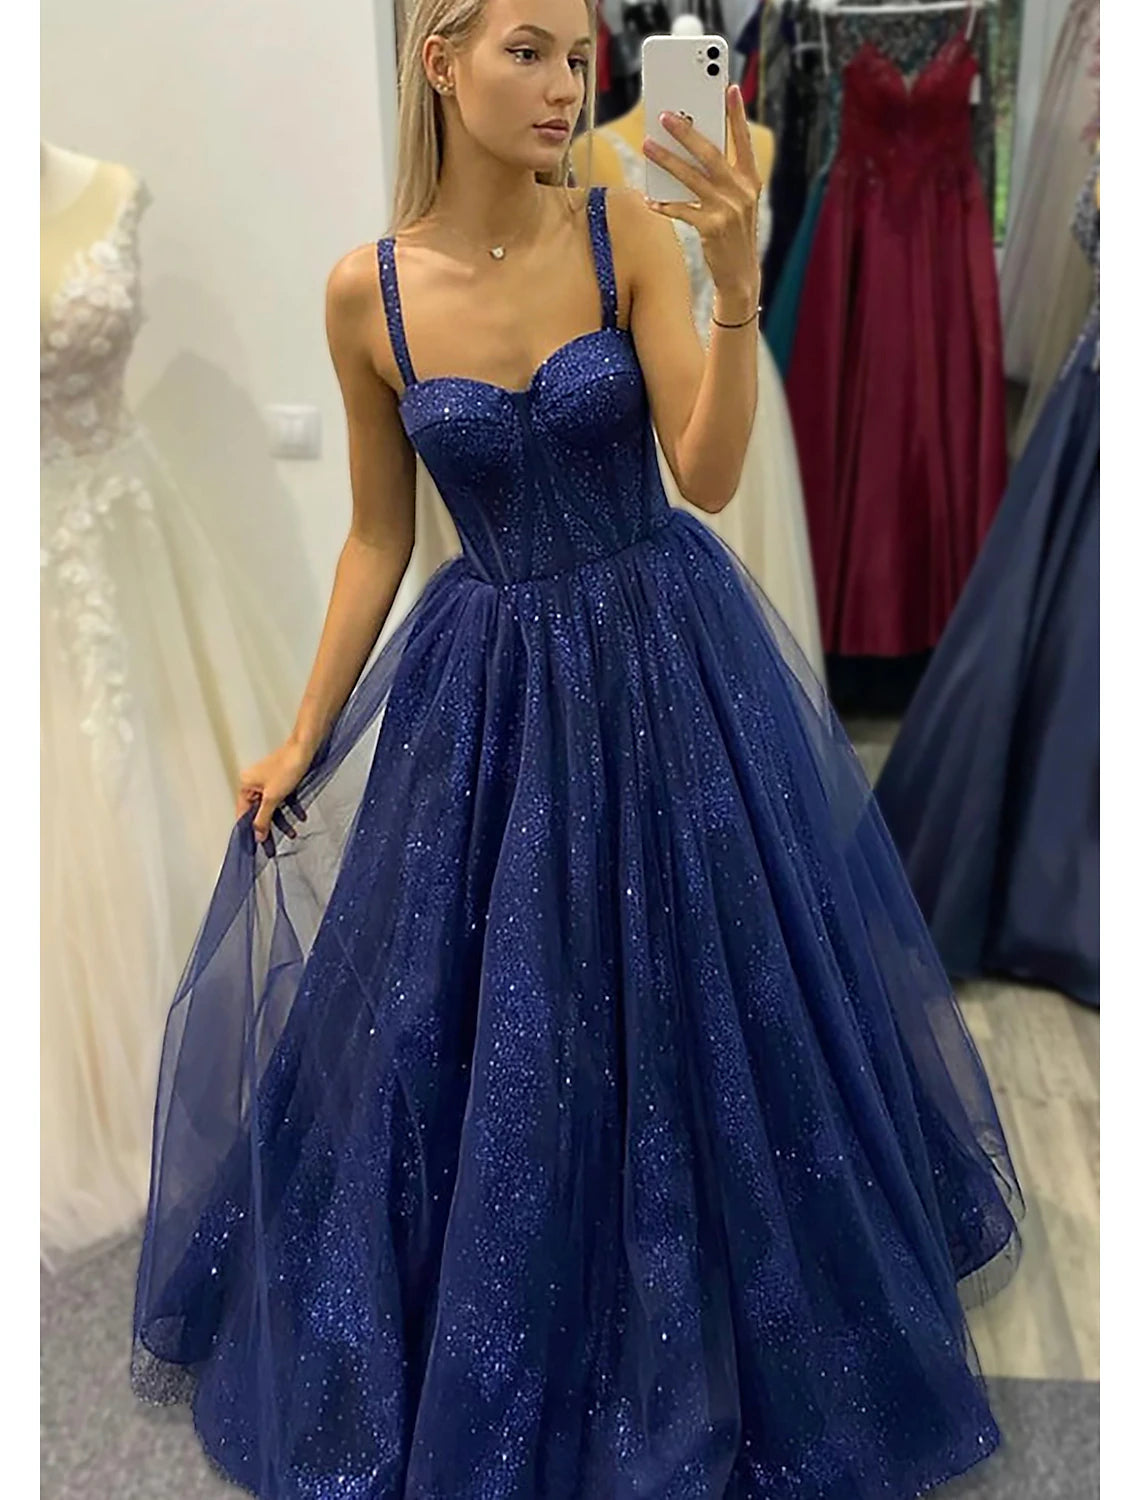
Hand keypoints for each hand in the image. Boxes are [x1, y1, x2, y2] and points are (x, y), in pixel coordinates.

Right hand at [236, 737, 313, 844]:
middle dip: (269, 827)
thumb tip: (257, 833)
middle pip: (259, 811)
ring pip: (273, 806)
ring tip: (292, 832)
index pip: (243, 813)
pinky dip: (291, 808)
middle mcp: (255, 783)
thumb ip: (264, 818)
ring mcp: (269, 781)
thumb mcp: (273, 798)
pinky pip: (283, 799)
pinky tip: (300, 816)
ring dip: (283, 819)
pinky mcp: (282, 780)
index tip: (256, 844)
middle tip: (273, 845)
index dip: (250, 829)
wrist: (306, 748)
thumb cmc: (288, 765)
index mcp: (246, 785)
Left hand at [643, 84, 762, 305]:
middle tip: (665, 115)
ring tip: (647, 146)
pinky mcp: (711, 228)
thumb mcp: (737, 202)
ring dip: (666, 160)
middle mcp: (741, 191)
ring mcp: (726, 210)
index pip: (743, 140)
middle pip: (710, 153)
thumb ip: (722, 177)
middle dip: (687, 132)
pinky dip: (663, 204)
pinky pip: (681, 210)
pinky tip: (649, 198)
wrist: (740, 274)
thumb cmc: (733, 232)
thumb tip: (693, 150)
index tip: (729, 88)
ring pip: (691, 177)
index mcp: (750, 180)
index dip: (737, 114)